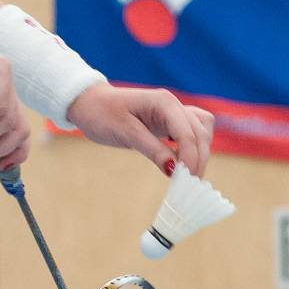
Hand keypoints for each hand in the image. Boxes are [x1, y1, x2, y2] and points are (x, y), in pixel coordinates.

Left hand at [67, 84, 214, 174]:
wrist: (88, 102)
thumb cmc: (102, 113)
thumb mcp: (125, 133)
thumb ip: (152, 149)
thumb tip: (174, 170)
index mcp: (163, 102)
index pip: (188, 133)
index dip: (190, 158)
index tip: (185, 181)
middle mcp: (173, 104)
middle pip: (199, 134)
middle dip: (197, 159)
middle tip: (187, 186)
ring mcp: (172, 111)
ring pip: (201, 132)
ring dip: (199, 154)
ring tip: (187, 177)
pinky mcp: (169, 121)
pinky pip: (191, 132)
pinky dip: (193, 148)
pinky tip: (183, 163)